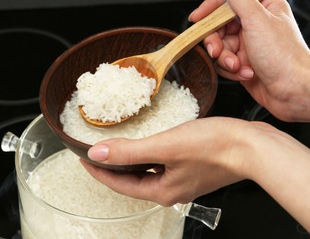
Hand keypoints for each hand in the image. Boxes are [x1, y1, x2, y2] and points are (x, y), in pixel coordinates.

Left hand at [82, 117, 254, 205]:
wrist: (252, 146)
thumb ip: (129, 152)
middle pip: (130, 179)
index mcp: (161, 191)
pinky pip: (159, 164)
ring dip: (128, 160)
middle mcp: (169, 189)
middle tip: (95, 152)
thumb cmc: (215, 147)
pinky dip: (146, 155)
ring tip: (115, 146)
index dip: (98, 170)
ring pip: (145, 171)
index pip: (118, 184)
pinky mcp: (190, 168)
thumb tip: (97, 154)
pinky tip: (145, 144)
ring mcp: (181, 179)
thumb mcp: (165, 146)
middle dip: (111, 166)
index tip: (83, 157)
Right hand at [188, 0, 309, 121]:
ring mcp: (248, 46)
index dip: (210, 11)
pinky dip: (231, 70)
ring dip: (225, 59)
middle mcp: (254, 26)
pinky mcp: (244, 63)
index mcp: (262, 9)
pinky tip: (245, 74)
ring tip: (238, 66)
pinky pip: (224, 64)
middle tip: (217, 52)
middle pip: (219, 28)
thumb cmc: (284, 57)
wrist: (293, 92)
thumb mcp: (257, 21)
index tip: (196, 18)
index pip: (228, 2)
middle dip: (217, 43)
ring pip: (219, 48)